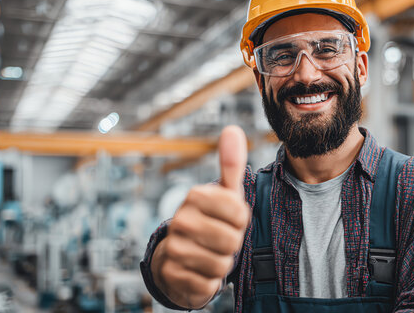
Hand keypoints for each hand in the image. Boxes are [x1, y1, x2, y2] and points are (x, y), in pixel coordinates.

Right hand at [151, 125, 249, 307]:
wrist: (176, 257)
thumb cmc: (209, 221)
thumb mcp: (223, 193)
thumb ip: (230, 163)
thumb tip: (232, 128)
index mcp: (195, 196)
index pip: (240, 214)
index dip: (240, 220)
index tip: (228, 218)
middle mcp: (179, 220)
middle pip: (232, 241)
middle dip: (232, 243)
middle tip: (219, 238)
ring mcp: (174, 248)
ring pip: (222, 264)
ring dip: (221, 263)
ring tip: (209, 253)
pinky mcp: (173, 276)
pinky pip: (209, 285)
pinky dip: (210, 282)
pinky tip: (199, 271)